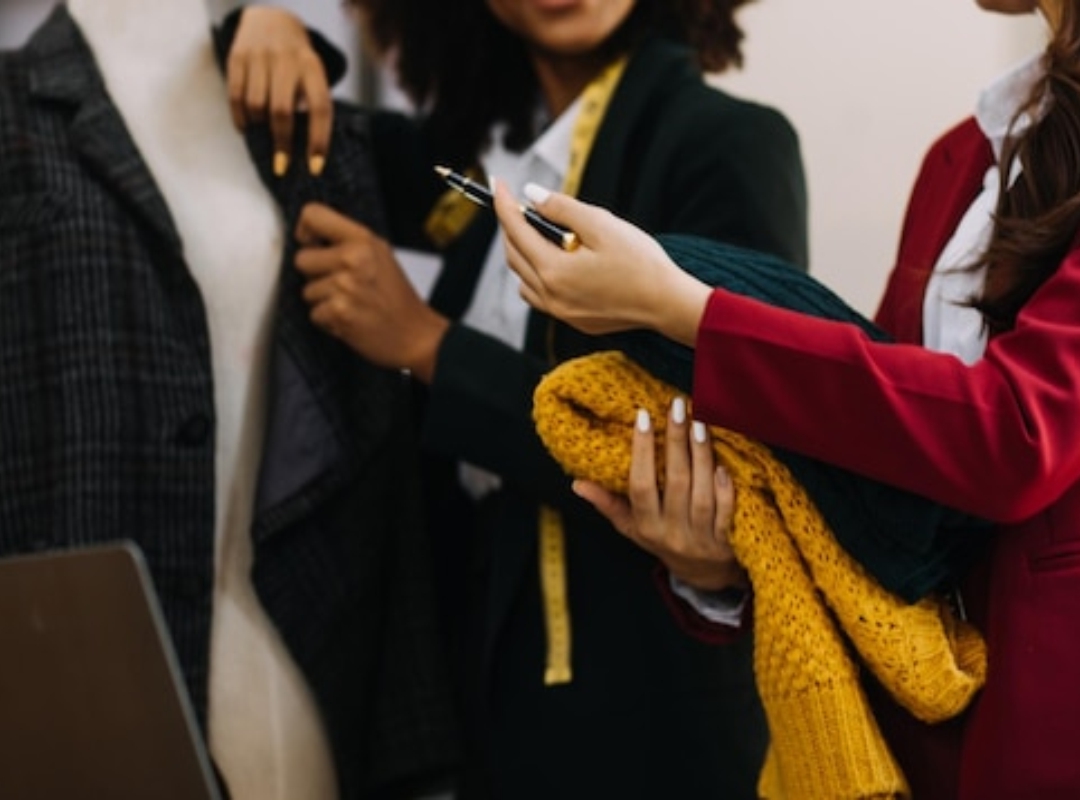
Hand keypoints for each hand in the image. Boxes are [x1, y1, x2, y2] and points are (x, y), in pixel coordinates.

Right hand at [227, 7, 332, 175]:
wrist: (271, 21)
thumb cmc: (296, 63)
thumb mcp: (311, 76)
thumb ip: (309, 105)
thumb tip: (303, 154)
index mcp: (312, 67)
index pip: (320, 109)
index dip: (318, 141)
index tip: (314, 167)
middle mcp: (287, 60)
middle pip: (282, 111)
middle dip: (282, 143)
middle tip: (281, 165)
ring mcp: (260, 56)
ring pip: (256, 106)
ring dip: (259, 128)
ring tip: (262, 136)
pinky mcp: (237, 57)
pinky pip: (235, 97)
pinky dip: (240, 119)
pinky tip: (246, 127)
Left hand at [294, 203, 448, 380]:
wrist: (416, 334)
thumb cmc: (397, 298)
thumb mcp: (380, 255)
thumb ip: (348, 242)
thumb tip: (310, 237)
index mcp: (364, 240)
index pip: (313, 215)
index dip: (305, 230)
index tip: (311, 244)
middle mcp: (353, 258)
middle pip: (302, 259)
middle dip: (315, 275)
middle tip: (341, 284)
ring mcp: (345, 285)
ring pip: (307, 290)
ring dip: (324, 301)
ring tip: (351, 303)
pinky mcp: (339, 311)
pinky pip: (314, 314)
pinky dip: (328, 320)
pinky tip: (350, 318)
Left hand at [491, 180, 711, 346]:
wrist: (667, 303)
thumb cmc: (640, 262)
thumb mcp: (601, 224)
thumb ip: (562, 208)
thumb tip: (532, 195)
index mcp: (553, 270)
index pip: (515, 230)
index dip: (504, 204)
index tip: (499, 184)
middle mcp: (550, 295)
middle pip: (514, 255)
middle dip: (512, 227)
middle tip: (521, 205)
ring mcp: (560, 311)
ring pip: (523, 279)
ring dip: (524, 254)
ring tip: (543, 233)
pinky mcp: (573, 319)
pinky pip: (540, 296)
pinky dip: (537, 276)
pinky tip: (557, 262)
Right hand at [573, 397, 746, 591]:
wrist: (704, 574)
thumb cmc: (663, 539)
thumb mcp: (632, 526)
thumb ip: (607, 504)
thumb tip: (577, 484)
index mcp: (646, 525)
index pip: (640, 486)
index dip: (641, 451)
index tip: (643, 416)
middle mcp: (672, 532)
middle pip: (674, 483)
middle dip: (676, 441)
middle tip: (677, 407)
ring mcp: (700, 538)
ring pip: (701, 494)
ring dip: (701, 457)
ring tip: (699, 423)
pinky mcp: (726, 541)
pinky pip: (726, 513)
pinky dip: (725, 490)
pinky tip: (723, 464)